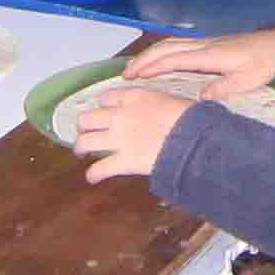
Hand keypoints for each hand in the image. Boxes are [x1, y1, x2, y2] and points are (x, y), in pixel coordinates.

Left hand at [76, 87, 190, 181]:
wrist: (193, 140)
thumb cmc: (190, 119)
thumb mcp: (173, 100)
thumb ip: (159, 103)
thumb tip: (165, 108)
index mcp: (134, 97)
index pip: (107, 97)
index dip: (104, 105)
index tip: (106, 111)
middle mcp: (120, 115)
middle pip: (88, 117)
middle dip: (85, 125)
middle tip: (89, 131)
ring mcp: (119, 139)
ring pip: (85, 141)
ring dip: (81, 147)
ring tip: (82, 152)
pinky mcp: (123, 161)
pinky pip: (99, 169)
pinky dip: (93, 174)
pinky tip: (92, 177)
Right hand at [124, 27, 274, 100]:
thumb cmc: (263, 63)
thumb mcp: (249, 80)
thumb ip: (225, 88)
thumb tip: (200, 98)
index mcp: (210, 55)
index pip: (175, 59)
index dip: (153, 67)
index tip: (134, 77)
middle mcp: (203, 45)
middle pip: (166, 48)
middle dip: (144, 60)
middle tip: (125, 75)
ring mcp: (204, 43)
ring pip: (170, 44)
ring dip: (150, 54)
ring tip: (133, 69)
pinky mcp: (206, 44)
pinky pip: (177, 45)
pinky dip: (161, 52)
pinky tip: (154, 62)